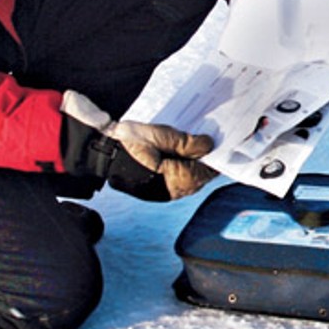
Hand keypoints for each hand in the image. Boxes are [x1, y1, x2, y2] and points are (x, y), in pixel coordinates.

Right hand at [59, 91, 217, 199]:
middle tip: (210, 141)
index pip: (209, 170)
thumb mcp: (164, 136)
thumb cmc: (133, 143)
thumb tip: (209, 145)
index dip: (217, 157)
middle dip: (205, 160)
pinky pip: (175, 180)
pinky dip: (181, 168)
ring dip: (192, 164)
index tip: (224, 144)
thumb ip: (189, 143)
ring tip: (194, 145)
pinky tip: (178, 154)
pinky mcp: (153, 190)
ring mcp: (163, 193)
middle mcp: (174, 191)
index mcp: (180, 179)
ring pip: (187, 179)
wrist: (103, 152)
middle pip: (199, 176)